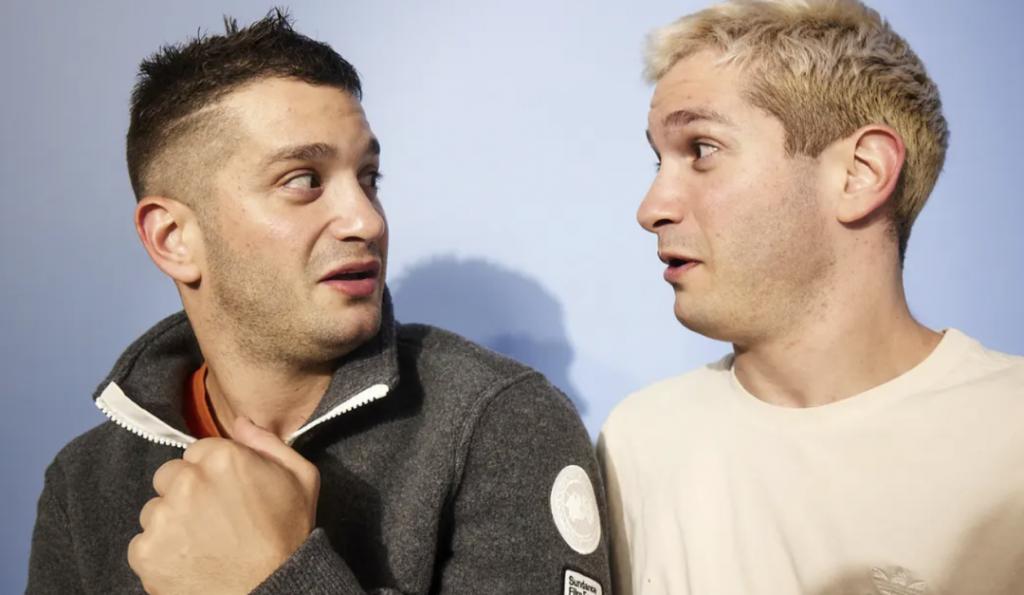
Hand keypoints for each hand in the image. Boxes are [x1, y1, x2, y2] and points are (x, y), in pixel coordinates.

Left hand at [128, 417, 319, 593]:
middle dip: (186, 493)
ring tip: (203, 545)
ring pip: (154, 510)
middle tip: (213, 519)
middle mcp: (187, 481)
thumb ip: (268, 442)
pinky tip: (190, 562)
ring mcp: (163, 518)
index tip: (227, 494)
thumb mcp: (301, 478)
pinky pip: (143, 544)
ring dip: (172, 523)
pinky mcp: (146, 552)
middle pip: (169, 476)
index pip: (197, 451)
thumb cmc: (290, 536)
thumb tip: (239, 421)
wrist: (274, 591)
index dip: (212, 472)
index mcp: (223, 457)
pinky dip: (161, 554)